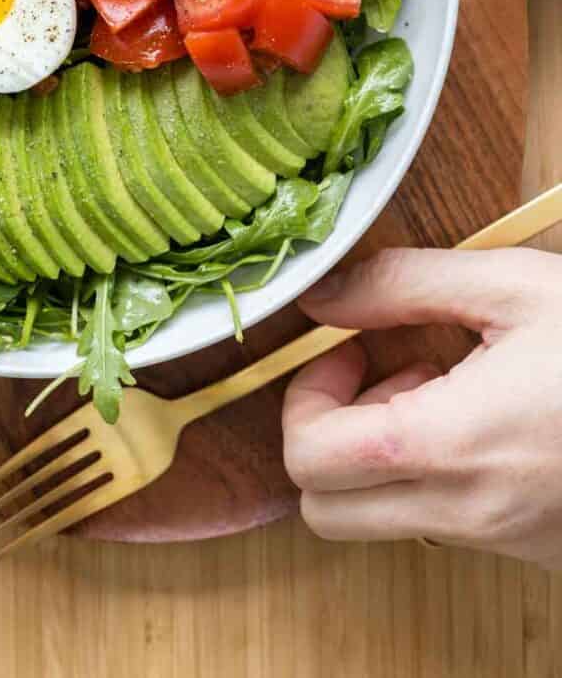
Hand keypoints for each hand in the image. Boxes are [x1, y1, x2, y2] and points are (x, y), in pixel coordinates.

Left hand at [281, 247, 561, 568]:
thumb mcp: (513, 286)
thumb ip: (401, 283)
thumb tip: (321, 295)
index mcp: (449, 443)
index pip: (311, 456)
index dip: (307, 395)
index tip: (349, 350)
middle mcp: (463, 509)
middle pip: (325, 508)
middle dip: (328, 435)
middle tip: (382, 375)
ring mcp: (495, 540)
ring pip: (377, 522)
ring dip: (380, 455)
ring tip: (444, 389)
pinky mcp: (524, 549)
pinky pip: (438, 526)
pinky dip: (430, 477)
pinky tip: (483, 421)